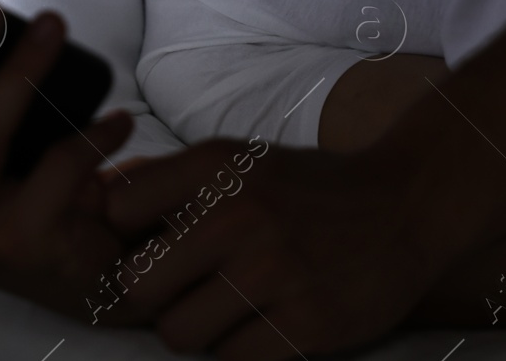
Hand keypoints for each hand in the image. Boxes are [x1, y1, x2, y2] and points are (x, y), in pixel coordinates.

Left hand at [102, 137, 446, 358]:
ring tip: (229, 308)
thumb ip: (169, 180)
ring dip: (198, 330)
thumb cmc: (308, 189)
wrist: (408, 204)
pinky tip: (264, 325)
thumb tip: (97, 196)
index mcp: (218, 165)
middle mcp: (239, 213)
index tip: (150, 246)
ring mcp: (275, 271)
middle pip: (138, 286)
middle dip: (155, 297)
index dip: (127, 237)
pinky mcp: (308, 323)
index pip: (119, 211)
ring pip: (180, 334)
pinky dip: (240, 351)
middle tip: (184, 291)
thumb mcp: (240, 162)